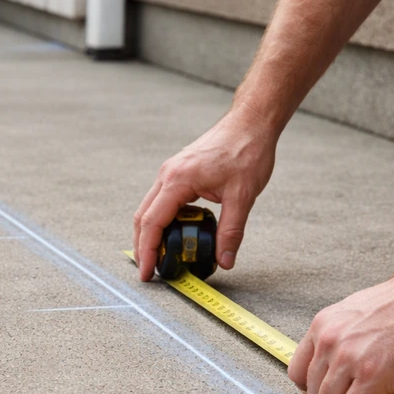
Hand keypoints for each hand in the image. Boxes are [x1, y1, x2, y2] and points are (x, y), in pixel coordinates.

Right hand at [133, 105, 277, 281]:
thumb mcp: (242, 196)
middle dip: (142, 246)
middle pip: (143, 217)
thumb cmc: (247, 150)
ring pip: (149, 208)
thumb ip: (231, 232)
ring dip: (150, 233)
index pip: (152, 222)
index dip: (147, 251)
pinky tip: (173, 233)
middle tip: (149, 270)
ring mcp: (170, 172)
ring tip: (158, 256)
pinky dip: (161, 220)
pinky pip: (160, 200)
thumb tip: (225, 260)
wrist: (251, 122)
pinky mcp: (177, 171)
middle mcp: (168, 175)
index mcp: (178, 180)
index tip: (148, 272)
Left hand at [288, 273, 393, 393]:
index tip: (332, 390)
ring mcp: (348, 360)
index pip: (297, 372)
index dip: (315, 387)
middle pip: (312, 393)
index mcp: (322, 326)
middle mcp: (329, 342)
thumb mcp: (355, 311)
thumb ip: (339, 337)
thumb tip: (333, 363)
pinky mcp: (372, 375)